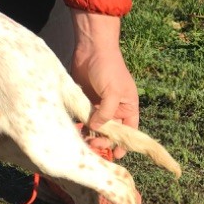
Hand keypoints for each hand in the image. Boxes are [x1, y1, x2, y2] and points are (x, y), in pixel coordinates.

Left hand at [69, 10, 139, 159]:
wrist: (91, 48)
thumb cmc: (108, 68)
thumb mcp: (112, 91)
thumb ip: (106, 112)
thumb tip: (96, 129)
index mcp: (128, 106)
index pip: (129, 131)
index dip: (123, 144)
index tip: (115, 155)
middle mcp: (114, 109)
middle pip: (110, 132)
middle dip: (103, 141)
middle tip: (93, 147)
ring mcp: (98, 106)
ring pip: (95, 128)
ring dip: (90, 136)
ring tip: (83, 142)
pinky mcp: (84, 102)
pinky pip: (83, 120)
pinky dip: (80, 127)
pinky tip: (74, 131)